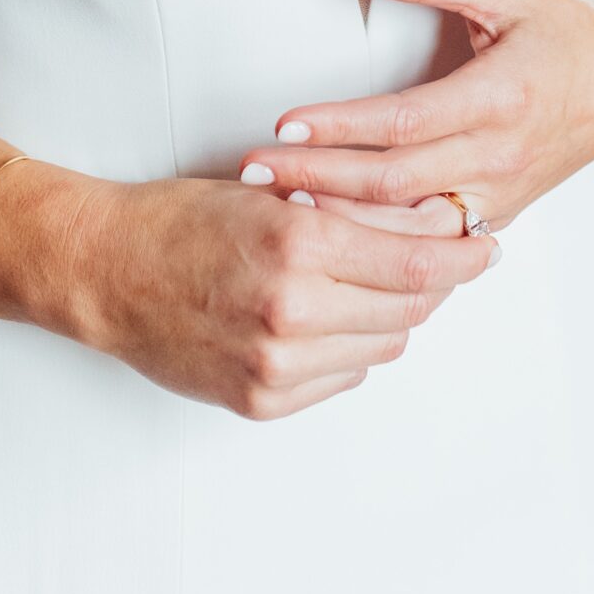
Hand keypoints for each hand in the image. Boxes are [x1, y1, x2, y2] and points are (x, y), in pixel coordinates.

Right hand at [52, 171, 499, 420]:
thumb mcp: (269, 193)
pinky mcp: (262, 401)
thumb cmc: (182, 219)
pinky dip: (347, 348)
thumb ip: (348, 210)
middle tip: (443, 260)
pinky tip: (325, 317)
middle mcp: (293, 312)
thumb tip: (429, 222)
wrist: (106, 272)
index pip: (416, 262)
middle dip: (435, 283)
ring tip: (370, 284)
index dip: (462, 252)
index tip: (487, 243)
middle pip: (409, 310)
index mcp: (298, 245)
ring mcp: (277, 365)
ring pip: (381, 348)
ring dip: (390, 316)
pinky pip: (341, 378)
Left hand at [235, 0, 593, 232]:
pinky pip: (429, 241)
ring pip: (408, 226)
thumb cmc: (556, 23)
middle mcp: (500, 156)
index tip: (283, 121)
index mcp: (500, 96)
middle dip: (316, 177)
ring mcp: (500, 196)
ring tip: (274, 206)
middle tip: (251, 171)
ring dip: (340, 220)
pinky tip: (328, 234)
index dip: (341, 125)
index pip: (404, 122)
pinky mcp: (496, 219)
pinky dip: (378, 242)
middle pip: (393, 181)